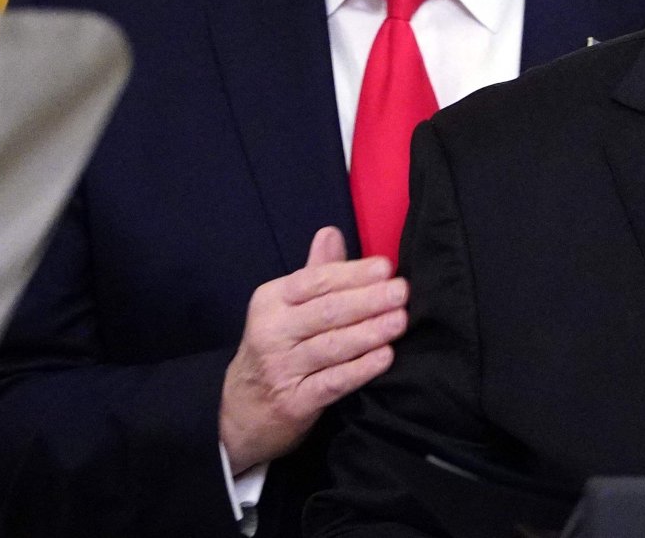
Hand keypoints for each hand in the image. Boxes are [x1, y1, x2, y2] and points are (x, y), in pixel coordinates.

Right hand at [219, 227, 407, 472]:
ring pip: (331, 346)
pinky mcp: (293, 402)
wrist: (243, 411)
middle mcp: (271, 332)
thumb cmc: (276, 348)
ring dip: (369, 332)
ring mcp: (281, 369)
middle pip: (326, 312)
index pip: (315, 281)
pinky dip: (360, 370)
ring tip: (400, 321)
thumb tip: (331, 232)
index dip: (352, 274)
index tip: (385, 267)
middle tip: (402, 292)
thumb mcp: (285, 308)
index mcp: (271, 300)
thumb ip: (315, 272)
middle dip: (368, 300)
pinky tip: (385, 358)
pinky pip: (332, 383)